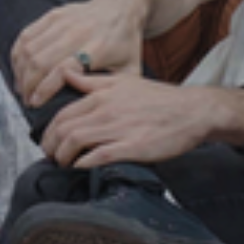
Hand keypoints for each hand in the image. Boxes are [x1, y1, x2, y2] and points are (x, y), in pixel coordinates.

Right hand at [12, 0, 144, 106]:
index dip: (45, 89)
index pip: (61, 70)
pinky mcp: (52, 15)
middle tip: (27, 101)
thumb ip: (112, 89)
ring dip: (21, 72)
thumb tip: (89, 108)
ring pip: (29, 49)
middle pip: (40, 61)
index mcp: (98, 48)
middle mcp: (77, 33)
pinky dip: (17, 55)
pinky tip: (19, 70)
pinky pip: (26, 36)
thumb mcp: (131, 68)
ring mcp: (62, 21)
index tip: (35, 104)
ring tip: (21, 88)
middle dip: (29, 84)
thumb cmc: (125, 43)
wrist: (120, 6)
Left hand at [42, 71, 213, 167]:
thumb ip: (91, 81)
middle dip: (51, 147)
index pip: (61, 115)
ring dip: (63, 157)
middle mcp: (104, 111)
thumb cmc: (159, 97)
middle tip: (52, 157)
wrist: (194, 111)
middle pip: (63, 130)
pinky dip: (83, 164)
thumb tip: (65, 74)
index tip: (49, 142)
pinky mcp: (132, 147)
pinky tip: (81, 168)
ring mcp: (118, 129)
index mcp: (99, 96)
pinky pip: (98, 156)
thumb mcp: (122, 81)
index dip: (49, 132)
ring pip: (75, 143)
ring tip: (63, 165)